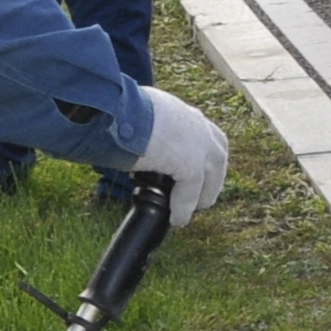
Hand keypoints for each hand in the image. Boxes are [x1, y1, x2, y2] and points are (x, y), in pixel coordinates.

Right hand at [124, 86, 230, 218]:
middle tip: (202, 197)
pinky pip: (191, 191)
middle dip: (213, 177)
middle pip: (217, 154)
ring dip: (203, 194)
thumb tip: (132, 142)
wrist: (113, 111)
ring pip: (211, 173)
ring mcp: (197, 142)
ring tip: (189, 212)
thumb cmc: (114, 112)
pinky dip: (183, 207)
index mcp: (182, 112)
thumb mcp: (138, 116)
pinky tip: (176, 219)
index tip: (200, 168)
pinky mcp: (189, 163)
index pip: (205, 132)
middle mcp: (195, 124)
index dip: (205, 153)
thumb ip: (146, 129)